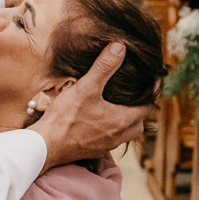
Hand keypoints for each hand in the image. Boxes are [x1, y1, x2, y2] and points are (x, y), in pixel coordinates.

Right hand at [30, 43, 150, 170]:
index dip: (151, 93)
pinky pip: (109, 141)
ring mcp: (105, 146)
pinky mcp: (92, 151)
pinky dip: (110, 131)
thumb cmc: (66, 118)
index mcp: (122, 120)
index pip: (147, 107)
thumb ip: (104, 67)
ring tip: (117, 109)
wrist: (45, 146)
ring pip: (125, 135)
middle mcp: (118, 136)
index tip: (152, 81)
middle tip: (135, 98)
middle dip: (140, 111)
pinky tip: (98, 122)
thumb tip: (120, 48)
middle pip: (139, 124)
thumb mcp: (86, 87)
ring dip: (125, 123)